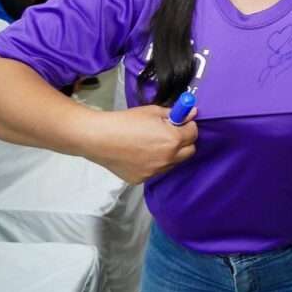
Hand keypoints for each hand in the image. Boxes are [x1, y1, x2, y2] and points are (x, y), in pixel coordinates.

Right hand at [82, 104, 198, 183]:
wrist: (99, 138)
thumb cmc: (126, 121)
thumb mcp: (152, 112)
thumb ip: (174, 114)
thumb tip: (192, 113)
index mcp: (173, 139)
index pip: (193, 133)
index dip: (188, 126)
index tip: (180, 122)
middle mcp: (168, 158)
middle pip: (189, 151)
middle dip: (184, 141)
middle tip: (171, 133)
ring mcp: (155, 171)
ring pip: (173, 163)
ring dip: (170, 153)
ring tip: (152, 143)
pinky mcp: (142, 179)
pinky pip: (156, 170)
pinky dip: (154, 163)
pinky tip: (139, 154)